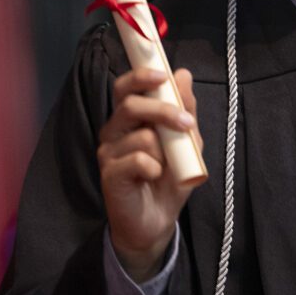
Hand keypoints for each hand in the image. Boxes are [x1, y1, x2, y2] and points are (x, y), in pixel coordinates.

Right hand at [98, 67, 200, 281]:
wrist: (157, 220)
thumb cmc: (169, 178)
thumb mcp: (187, 143)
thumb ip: (185, 110)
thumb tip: (183, 74)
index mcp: (130, 118)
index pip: (126, 87)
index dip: (140, 76)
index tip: (162, 74)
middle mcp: (114, 130)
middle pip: (129, 105)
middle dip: (161, 110)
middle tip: (186, 123)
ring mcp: (108, 152)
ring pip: (139, 135)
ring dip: (164, 150)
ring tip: (167, 165)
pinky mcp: (109, 174)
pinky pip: (137, 160)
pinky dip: (154, 168)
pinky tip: (153, 178)